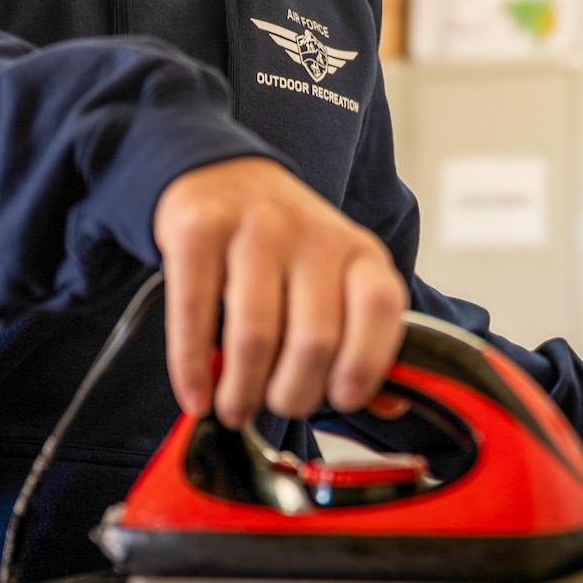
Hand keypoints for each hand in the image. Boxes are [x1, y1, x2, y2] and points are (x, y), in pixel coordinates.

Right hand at [155, 157, 408, 426]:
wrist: (221, 175)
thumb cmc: (283, 246)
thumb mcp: (336, 278)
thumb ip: (361, 339)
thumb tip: (390, 407)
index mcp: (358, 251)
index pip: (381, 309)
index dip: (366, 365)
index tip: (341, 400)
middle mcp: (311, 234)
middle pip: (315, 341)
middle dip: (293, 395)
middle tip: (275, 406)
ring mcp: (255, 228)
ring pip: (256, 336)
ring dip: (242, 391)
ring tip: (233, 408)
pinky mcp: (199, 230)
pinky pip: (195, 314)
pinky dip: (192, 368)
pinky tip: (196, 394)